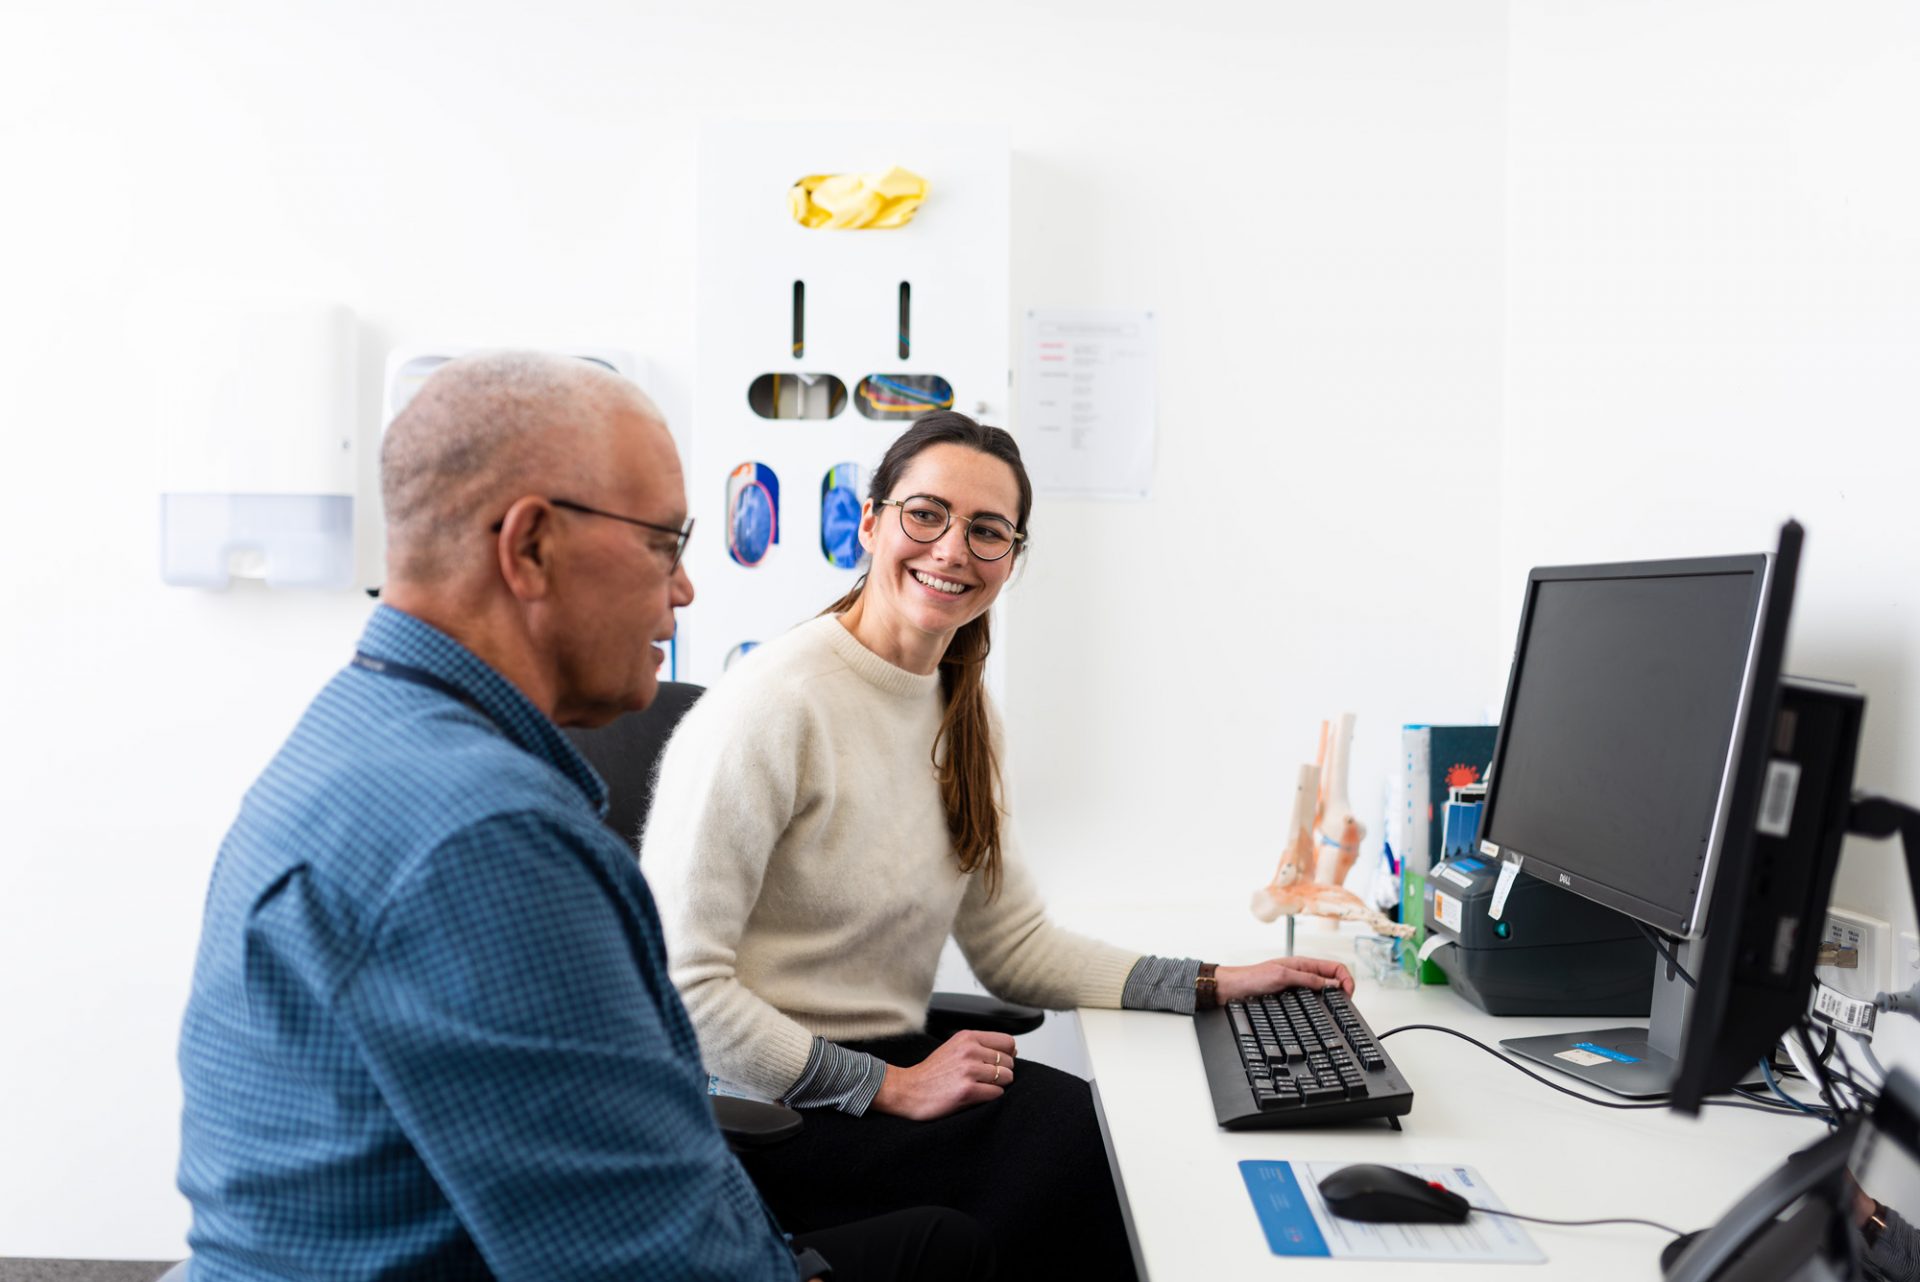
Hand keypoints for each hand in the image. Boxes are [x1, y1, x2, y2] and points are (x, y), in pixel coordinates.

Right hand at [870, 1029, 1017, 1120]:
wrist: (908, 1090)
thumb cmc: (932, 1072)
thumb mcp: (955, 1048)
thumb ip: (981, 1046)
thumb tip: (1014, 1050)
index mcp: (967, 1037)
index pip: (1008, 1041)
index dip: (1007, 1055)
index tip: (997, 1064)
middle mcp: (969, 1050)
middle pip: (1009, 1061)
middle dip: (1002, 1073)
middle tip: (984, 1080)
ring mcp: (968, 1070)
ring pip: (1006, 1077)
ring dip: (997, 1086)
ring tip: (980, 1088)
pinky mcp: (967, 1091)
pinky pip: (997, 1093)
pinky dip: (990, 1097)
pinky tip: (975, 1096)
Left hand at [1216, 956, 1353, 1003]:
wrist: (1231, 989)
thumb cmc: (1252, 978)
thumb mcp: (1282, 976)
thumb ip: (1308, 979)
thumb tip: (1333, 983)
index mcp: (1304, 963)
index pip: (1335, 967)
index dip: (1346, 978)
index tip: (1349, 994)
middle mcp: (1302, 974)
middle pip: (1332, 980)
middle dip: (1343, 990)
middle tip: (1345, 1005)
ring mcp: (1297, 987)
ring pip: (1323, 992)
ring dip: (1331, 999)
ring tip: (1335, 1011)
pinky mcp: (1290, 998)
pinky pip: (1311, 1001)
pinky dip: (1319, 1006)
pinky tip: (1318, 1015)